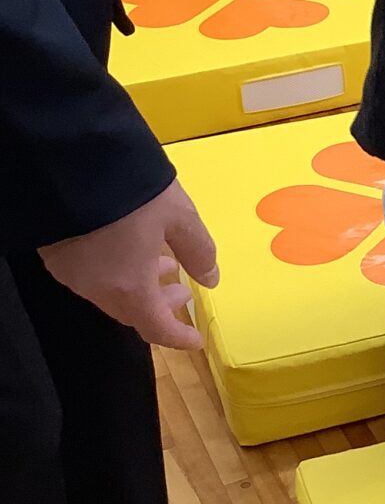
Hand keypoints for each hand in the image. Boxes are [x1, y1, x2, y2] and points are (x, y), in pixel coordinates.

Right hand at [39, 180, 218, 350]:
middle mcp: (95, 289)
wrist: (70, 164)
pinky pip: (91, 276)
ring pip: (110, 293)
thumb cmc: (135, 193)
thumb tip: (210, 279)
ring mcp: (71, 273)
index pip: (155, 327)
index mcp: (128, 288)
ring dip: (139, 286)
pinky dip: (116, 273)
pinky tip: (127, 249)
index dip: (177, 337)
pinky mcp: (54, 253)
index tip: (194, 339)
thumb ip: (198, 251)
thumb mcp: (179, 217)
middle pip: (131, 311)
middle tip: (182, 291)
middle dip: (160, 305)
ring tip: (162, 262)